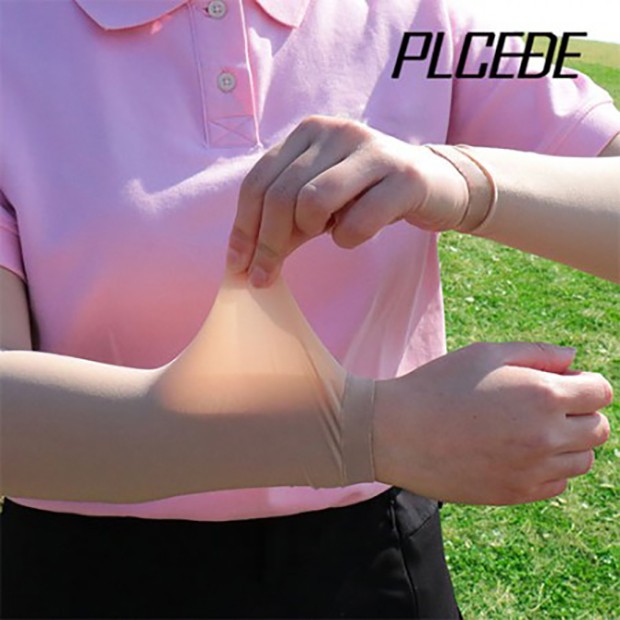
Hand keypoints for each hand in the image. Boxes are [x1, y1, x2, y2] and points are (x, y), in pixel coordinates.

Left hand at [227, 115, 466, 286]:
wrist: (436, 185)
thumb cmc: (368, 195)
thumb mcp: (320, 202)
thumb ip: (284, 220)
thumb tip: (245, 260)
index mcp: (309, 131)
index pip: (258, 182)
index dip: (242, 229)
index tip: (237, 267)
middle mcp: (337, 131)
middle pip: (280, 196)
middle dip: (267, 245)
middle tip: (265, 276)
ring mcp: (372, 150)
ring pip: (313, 202)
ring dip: (312, 232)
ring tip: (329, 232)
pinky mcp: (404, 177)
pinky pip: (357, 221)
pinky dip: (349, 238)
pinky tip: (359, 231)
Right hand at [372, 342, 611, 504]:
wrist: (396, 432)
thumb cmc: (437, 384)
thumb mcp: (485, 354)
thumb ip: (537, 353)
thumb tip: (574, 362)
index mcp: (542, 395)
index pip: (600, 392)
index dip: (583, 384)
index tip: (561, 383)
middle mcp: (546, 436)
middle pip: (599, 429)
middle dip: (580, 413)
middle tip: (543, 406)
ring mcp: (532, 471)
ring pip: (582, 460)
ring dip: (567, 443)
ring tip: (527, 429)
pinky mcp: (515, 494)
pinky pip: (556, 484)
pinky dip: (547, 468)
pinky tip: (515, 452)